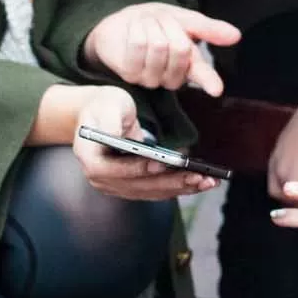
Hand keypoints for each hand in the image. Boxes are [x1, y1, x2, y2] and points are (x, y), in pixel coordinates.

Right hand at [70, 86, 218, 199]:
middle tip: (198, 176)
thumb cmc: (104, 106)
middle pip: (137, 186)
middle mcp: (101, 179)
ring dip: (180, 188)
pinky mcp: (132, 187)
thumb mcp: (106, 105)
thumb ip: (110, 120)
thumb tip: (117, 136)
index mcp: (90, 159)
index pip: (112, 171)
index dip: (136, 169)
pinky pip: (156, 190)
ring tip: (207, 181)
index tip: (161, 163)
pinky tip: (200, 182)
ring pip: (151, 192)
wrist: (101, 114)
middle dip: (170, 182)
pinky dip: (178, 186)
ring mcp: (117, 186)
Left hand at [84, 3, 239, 94]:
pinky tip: (133, 31)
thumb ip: (208, 29)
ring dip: (151, 25)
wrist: (122, 22)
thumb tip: (236, 35)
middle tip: (160, 21)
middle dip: (170, 25)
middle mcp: (172, 76)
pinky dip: (137, 30)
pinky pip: (139, 47)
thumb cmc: (156, 23)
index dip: (210, 81)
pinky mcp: (130, 73)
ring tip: (145, 25)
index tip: (216, 89)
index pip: (203, 74)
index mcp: (189, 64)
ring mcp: (150, 78)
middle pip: (180, 48)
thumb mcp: (184, 20)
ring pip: (159, 46)